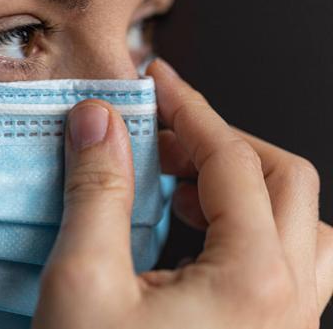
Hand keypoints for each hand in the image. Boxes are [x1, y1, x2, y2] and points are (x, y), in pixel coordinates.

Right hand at [32, 59, 332, 328]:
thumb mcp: (83, 283)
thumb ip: (96, 190)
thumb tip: (99, 119)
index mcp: (252, 280)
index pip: (231, 158)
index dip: (188, 108)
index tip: (155, 81)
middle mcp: (291, 301)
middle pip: (286, 181)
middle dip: (222, 141)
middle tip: (162, 134)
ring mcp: (290, 324)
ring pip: (302, 223)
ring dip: (243, 184)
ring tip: (182, 179)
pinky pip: (288, 260)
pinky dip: (245, 225)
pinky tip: (195, 233)